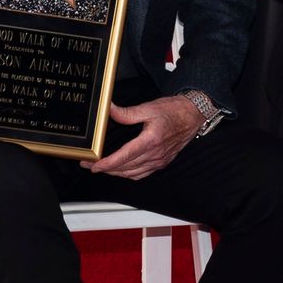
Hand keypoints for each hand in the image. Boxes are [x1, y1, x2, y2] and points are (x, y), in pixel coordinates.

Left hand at [84, 95, 205, 179]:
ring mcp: (159, 160)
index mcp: (150, 141)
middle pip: (125, 168)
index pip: (124, 157)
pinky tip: (122, 171)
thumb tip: (110, 110)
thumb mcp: (149, 107)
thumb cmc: (174, 111)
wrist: (193, 115)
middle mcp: (155, 154)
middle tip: (89, 165)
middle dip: (105, 168)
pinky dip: (129, 175)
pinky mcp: (162, 162)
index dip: (107, 164)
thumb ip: (127, 112)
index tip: (94, 165)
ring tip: (102, 168)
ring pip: (132, 174)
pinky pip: (142, 174)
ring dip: (116, 173)